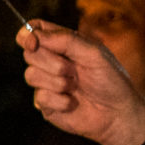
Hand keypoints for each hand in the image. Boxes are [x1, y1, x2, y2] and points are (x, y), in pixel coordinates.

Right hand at [20, 19, 144, 144]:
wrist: (117, 113)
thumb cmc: (110, 80)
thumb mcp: (94, 53)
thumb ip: (66, 40)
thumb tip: (33, 35)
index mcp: (62, 45)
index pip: (35, 31)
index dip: (27, 35)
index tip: (33, 43)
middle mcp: (51, 62)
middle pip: (29, 54)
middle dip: (52, 63)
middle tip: (74, 70)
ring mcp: (46, 83)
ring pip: (31, 75)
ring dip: (58, 83)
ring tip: (76, 87)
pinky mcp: (45, 103)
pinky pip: (40, 96)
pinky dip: (60, 100)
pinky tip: (73, 102)